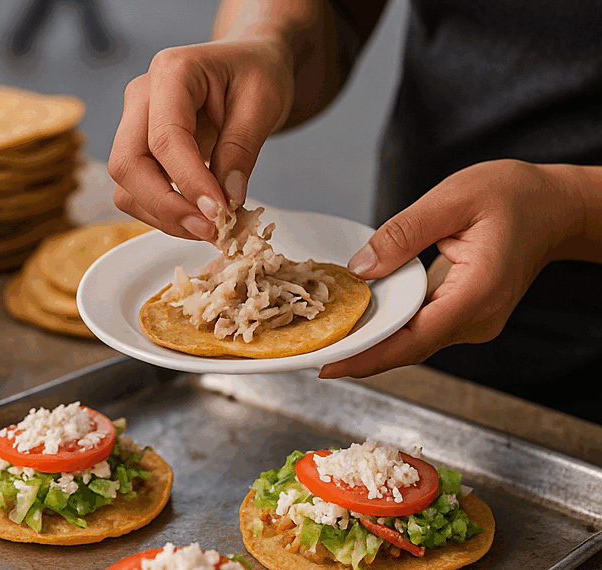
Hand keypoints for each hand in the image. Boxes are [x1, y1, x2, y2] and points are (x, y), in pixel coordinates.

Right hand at [108, 39, 294, 240]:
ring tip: (209, 227)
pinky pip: (136, 191)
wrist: (248, 64)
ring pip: (126, 185)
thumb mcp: (264, 102)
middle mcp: (141, 96)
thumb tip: (227, 199)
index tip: (219, 214)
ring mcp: (133, 123)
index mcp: (172, 71)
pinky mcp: (138, 149)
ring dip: (163, 215)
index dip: (189, 182)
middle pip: (128, 163)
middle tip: (210, 229)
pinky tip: (197, 216)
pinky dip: (163, 213)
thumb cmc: (256, 73)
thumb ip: (242, 148)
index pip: (165, 137)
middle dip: (166, 206)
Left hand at [319, 159, 585, 378]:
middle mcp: (477, 319)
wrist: (555, 207)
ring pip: (412, 343)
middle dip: (359, 354)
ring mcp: (473, 322)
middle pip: (408, 348)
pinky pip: (420, 329)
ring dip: (371, 342)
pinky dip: (388, 328)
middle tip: (307, 354)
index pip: (414, 338)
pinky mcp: (465, 316)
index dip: (369, 356)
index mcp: (476, 293)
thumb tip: (360, 268)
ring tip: (322, 339)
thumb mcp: (452, 199)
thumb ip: (403, 234)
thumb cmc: (511, 196)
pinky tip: (357, 320)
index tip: (329, 366)